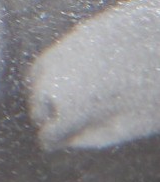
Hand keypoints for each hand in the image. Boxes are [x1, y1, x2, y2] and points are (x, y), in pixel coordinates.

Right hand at [29, 0, 159, 149]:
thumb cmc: (156, 87)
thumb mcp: (133, 125)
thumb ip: (96, 137)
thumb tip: (71, 142)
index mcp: (71, 108)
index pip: (47, 134)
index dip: (53, 143)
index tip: (56, 146)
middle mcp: (56, 80)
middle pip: (35, 106)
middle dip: (46, 118)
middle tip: (62, 126)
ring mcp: (61, 53)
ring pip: (34, 81)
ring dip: (43, 95)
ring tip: (61, 103)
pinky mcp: (71, 36)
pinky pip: (47, 60)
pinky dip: (49, 73)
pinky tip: (69, 77)